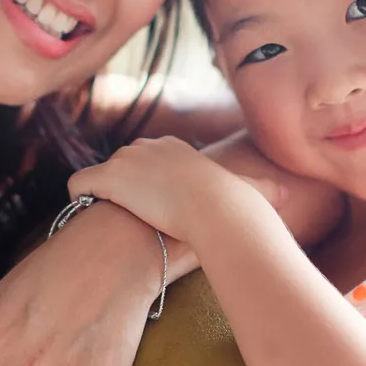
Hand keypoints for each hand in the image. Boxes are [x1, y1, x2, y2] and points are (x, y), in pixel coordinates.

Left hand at [68, 136, 283, 244]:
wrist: (215, 207)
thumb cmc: (232, 204)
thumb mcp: (248, 190)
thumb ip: (262, 189)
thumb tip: (287, 194)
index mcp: (173, 147)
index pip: (148, 156)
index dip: (145, 181)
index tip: (149, 203)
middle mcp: (147, 146)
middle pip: (122, 163)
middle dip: (122, 186)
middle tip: (128, 216)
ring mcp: (126, 159)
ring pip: (101, 174)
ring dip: (103, 194)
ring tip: (108, 219)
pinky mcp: (110, 177)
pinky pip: (79, 183)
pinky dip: (77, 196)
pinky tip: (84, 213)